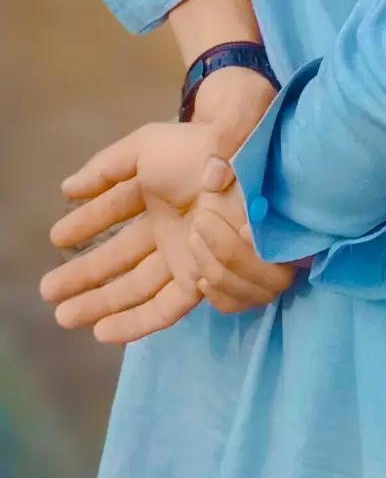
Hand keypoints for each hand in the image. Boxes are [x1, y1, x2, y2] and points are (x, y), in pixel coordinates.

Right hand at [40, 95, 298, 343]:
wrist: (246, 164)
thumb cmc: (200, 148)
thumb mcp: (146, 147)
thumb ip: (106, 167)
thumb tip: (66, 188)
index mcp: (154, 194)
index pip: (111, 213)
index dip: (84, 225)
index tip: (56, 237)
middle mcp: (167, 228)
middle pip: (117, 260)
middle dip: (83, 278)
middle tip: (48, 293)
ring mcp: (183, 255)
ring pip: (133, 287)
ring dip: (99, 302)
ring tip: (64, 315)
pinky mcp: (199, 278)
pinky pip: (163, 307)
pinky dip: (134, 321)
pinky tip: (104, 331)